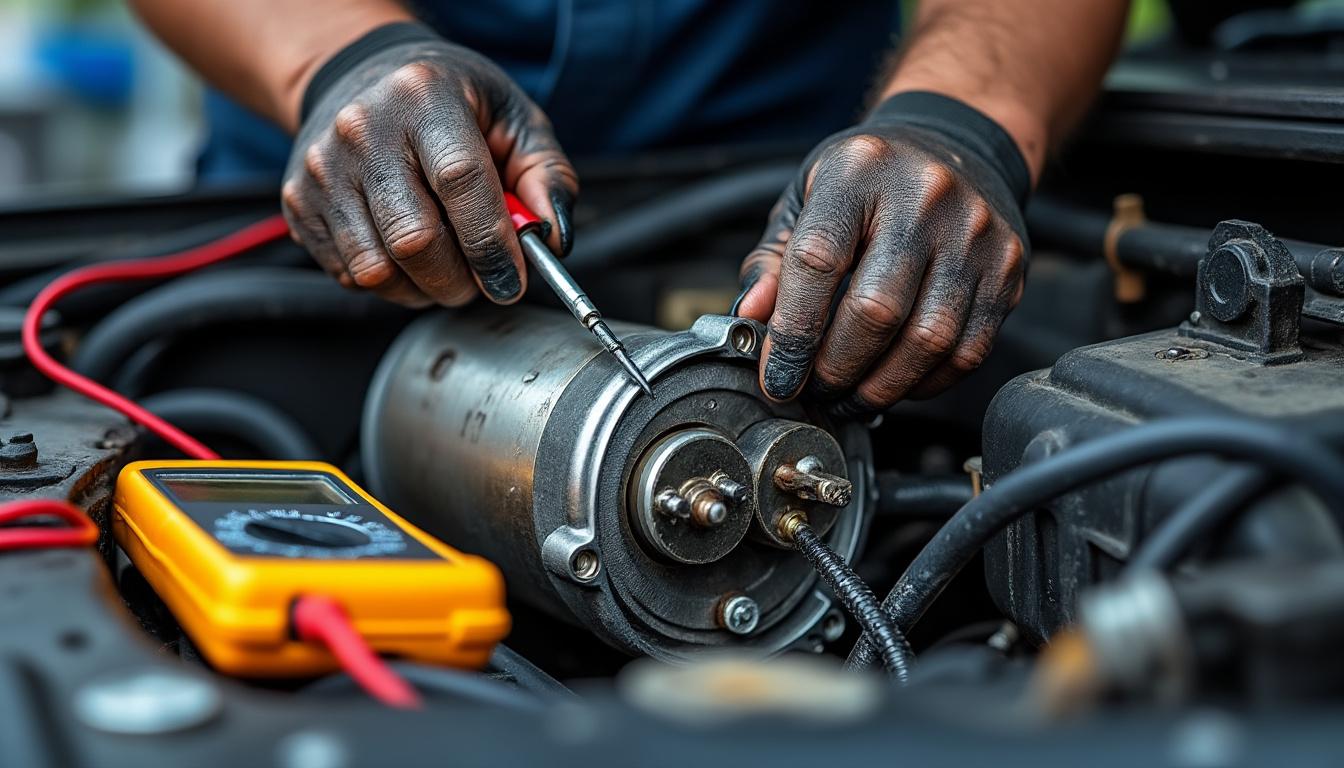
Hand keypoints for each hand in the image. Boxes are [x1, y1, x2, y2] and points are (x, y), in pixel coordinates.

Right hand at [282, 24, 577, 306]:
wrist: (362, 75)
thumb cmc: (449, 101)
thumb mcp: (513, 118)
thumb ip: (546, 177)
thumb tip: (552, 237)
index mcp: (424, 97)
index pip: (461, 182)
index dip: (492, 244)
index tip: (511, 279)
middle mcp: (362, 128)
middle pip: (415, 240)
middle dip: (460, 280)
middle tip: (480, 279)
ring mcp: (323, 168)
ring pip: (377, 270)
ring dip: (424, 289)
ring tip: (445, 267)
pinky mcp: (299, 202)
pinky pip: (350, 275)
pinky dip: (390, 284)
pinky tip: (406, 256)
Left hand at [736, 92, 1030, 414]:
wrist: (953, 146)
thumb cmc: (868, 182)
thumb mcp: (807, 200)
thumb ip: (772, 262)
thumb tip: (751, 320)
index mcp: (858, 169)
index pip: (817, 262)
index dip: (792, 334)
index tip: (777, 376)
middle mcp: (924, 194)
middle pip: (876, 310)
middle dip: (836, 369)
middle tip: (814, 392)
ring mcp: (975, 231)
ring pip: (928, 339)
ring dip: (881, 387)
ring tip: (850, 397)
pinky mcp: (1008, 266)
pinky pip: (968, 349)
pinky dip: (926, 383)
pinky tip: (896, 382)